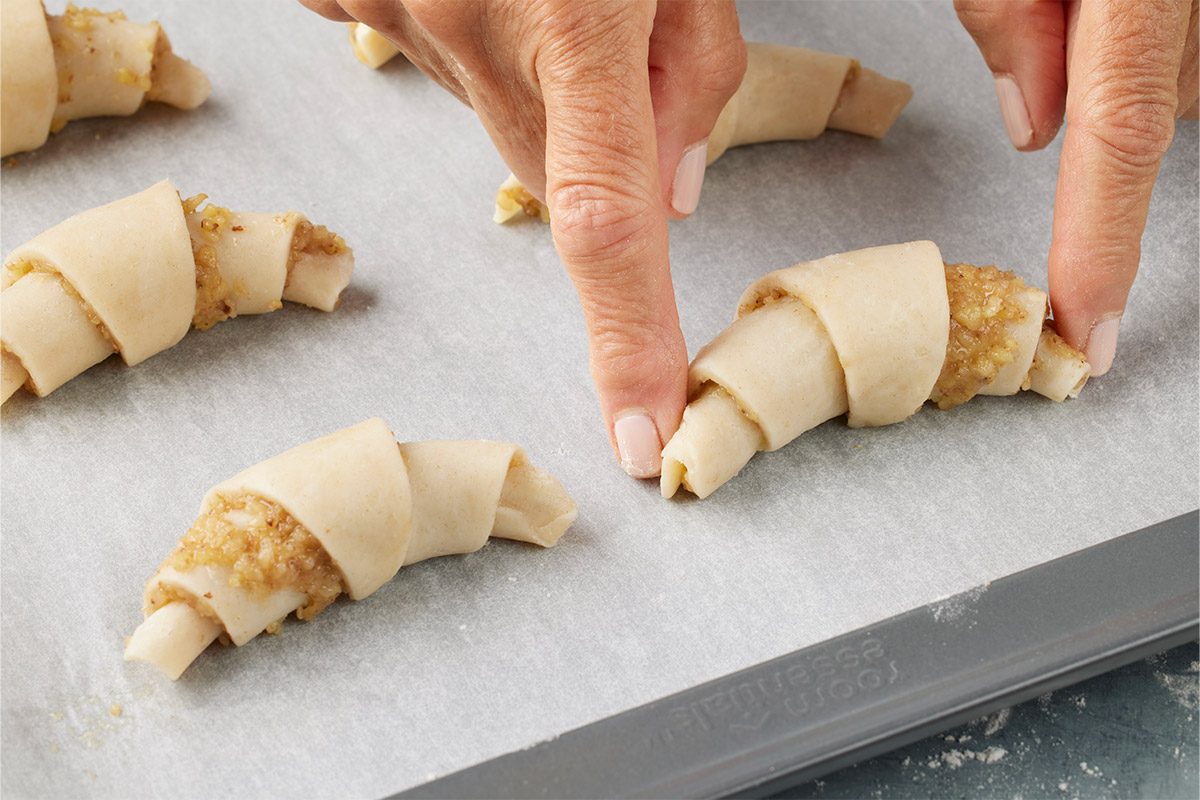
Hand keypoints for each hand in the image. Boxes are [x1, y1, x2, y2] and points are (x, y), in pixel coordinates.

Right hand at [301, 0, 745, 476]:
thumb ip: (694, 69)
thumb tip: (671, 198)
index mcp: (577, 16)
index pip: (607, 227)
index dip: (627, 340)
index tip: (642, 434)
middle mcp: (463, 25)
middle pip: (545, 179)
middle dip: (590, 146)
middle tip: (613, 35)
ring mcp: (387, 8)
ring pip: (484, 115)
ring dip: (525, 74)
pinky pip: (422, 56)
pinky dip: (462, 30)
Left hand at [956, 0, 1198, 374]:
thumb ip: (1007, 17)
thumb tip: (1033, 127)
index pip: (1119, 142)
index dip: (1101, 249)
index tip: (1087, 334)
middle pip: (1147, 111)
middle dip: (1085, 98)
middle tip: (1047, 13)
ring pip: (1169, 83)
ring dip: (1112, 64)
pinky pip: (1183, 53)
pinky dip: (1143, 44)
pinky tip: (1108, 0)